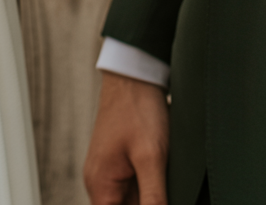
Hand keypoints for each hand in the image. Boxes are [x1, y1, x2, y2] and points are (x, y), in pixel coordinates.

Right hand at [84, 73, 168, 204]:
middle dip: (148, 201)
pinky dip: (150, 182)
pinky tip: (165, 172)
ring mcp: (110, 169)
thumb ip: (154, 197)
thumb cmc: (137, 108)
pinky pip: (135, 183)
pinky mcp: (121, 159)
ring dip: (151, 194)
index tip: (159, 198)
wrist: (135, 73)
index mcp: (100, 186)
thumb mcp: (151, 157)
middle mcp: (100, 181)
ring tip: (164, 173)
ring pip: (133, 198)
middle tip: (164, 182)